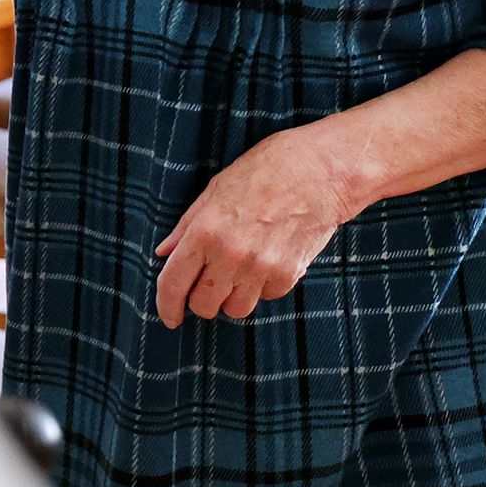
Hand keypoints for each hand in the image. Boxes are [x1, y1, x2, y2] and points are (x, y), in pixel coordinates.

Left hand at [153, 126, 363, 327]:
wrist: (320, 170)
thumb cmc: (266, 171)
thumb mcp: (216, 189)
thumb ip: (186, 227)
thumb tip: (164, 253)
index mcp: (206, 231)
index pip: (173, 283)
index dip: (167, 306)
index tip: (170, 316)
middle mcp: (230, 254)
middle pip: (203, 305)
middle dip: (201, 300)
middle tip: (209, 284)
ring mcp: (261, 267)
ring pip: (235, 309)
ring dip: (233, 297)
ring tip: (241, 270)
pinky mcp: (287, 274)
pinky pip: (266, 297)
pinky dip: (263, 286)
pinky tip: (268, 260)